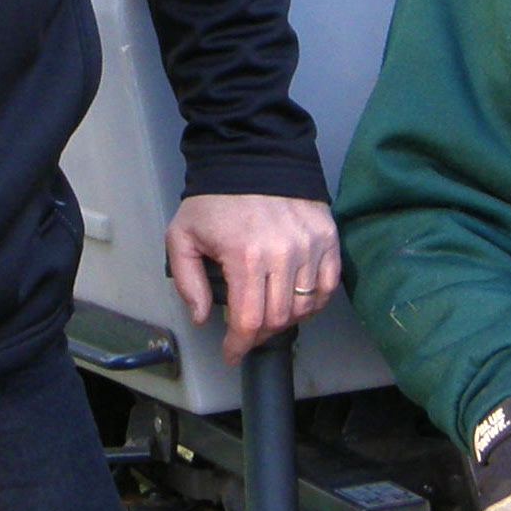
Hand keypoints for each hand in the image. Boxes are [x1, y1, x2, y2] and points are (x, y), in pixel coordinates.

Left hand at [166, 192, 339, 362]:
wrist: (254, 156)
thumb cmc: (216, 199)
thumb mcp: (182, 236)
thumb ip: (188, 281)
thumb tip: (204, 317)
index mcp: (245, 258)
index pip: (249, 321)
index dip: (239, 346)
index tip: (231, 354)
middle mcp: (283, 255)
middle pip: (278, 318)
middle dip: (258, 335)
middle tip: (246, 334)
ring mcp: (310, 246)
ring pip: (304, 306)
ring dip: (285, 320)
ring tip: (269, 316)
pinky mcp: (328, 237)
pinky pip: (327, 285)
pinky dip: (314, 302)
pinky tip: (297, 302)